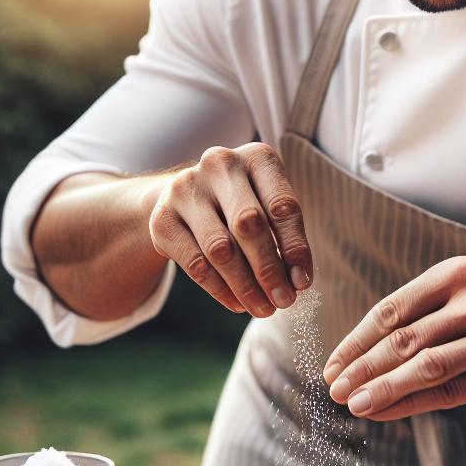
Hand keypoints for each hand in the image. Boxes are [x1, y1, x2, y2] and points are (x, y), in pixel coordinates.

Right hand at [147, 142, 311, 316]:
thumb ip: (283, 238)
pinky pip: (195, 263)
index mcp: (256, 157)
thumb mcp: (267, 207)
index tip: (302, 282)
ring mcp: (186, 189)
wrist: (185, 198)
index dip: (295, 248)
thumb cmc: (241, 205)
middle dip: (269, 270)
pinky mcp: (162, 218)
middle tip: (283, 301)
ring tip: (262, 308)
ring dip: (245, 286)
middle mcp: (220, 164)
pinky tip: (236, 303)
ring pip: (220, 249)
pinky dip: (220, 289)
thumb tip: (296, 283)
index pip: (282, 206)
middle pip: (249, 225)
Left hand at [322, 256, 465, 420]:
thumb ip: (419, 314)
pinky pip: (450, 392)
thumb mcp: (464, 290)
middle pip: (406, 339)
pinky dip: (411, 403)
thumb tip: (357, 357)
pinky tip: (386, 411)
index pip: (393, 310)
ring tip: (354, 404)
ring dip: (383, 389)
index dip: (356, 341)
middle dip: (363, 368)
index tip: (332, 365)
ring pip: (427, 368)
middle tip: (334, 389)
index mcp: (459, 273)